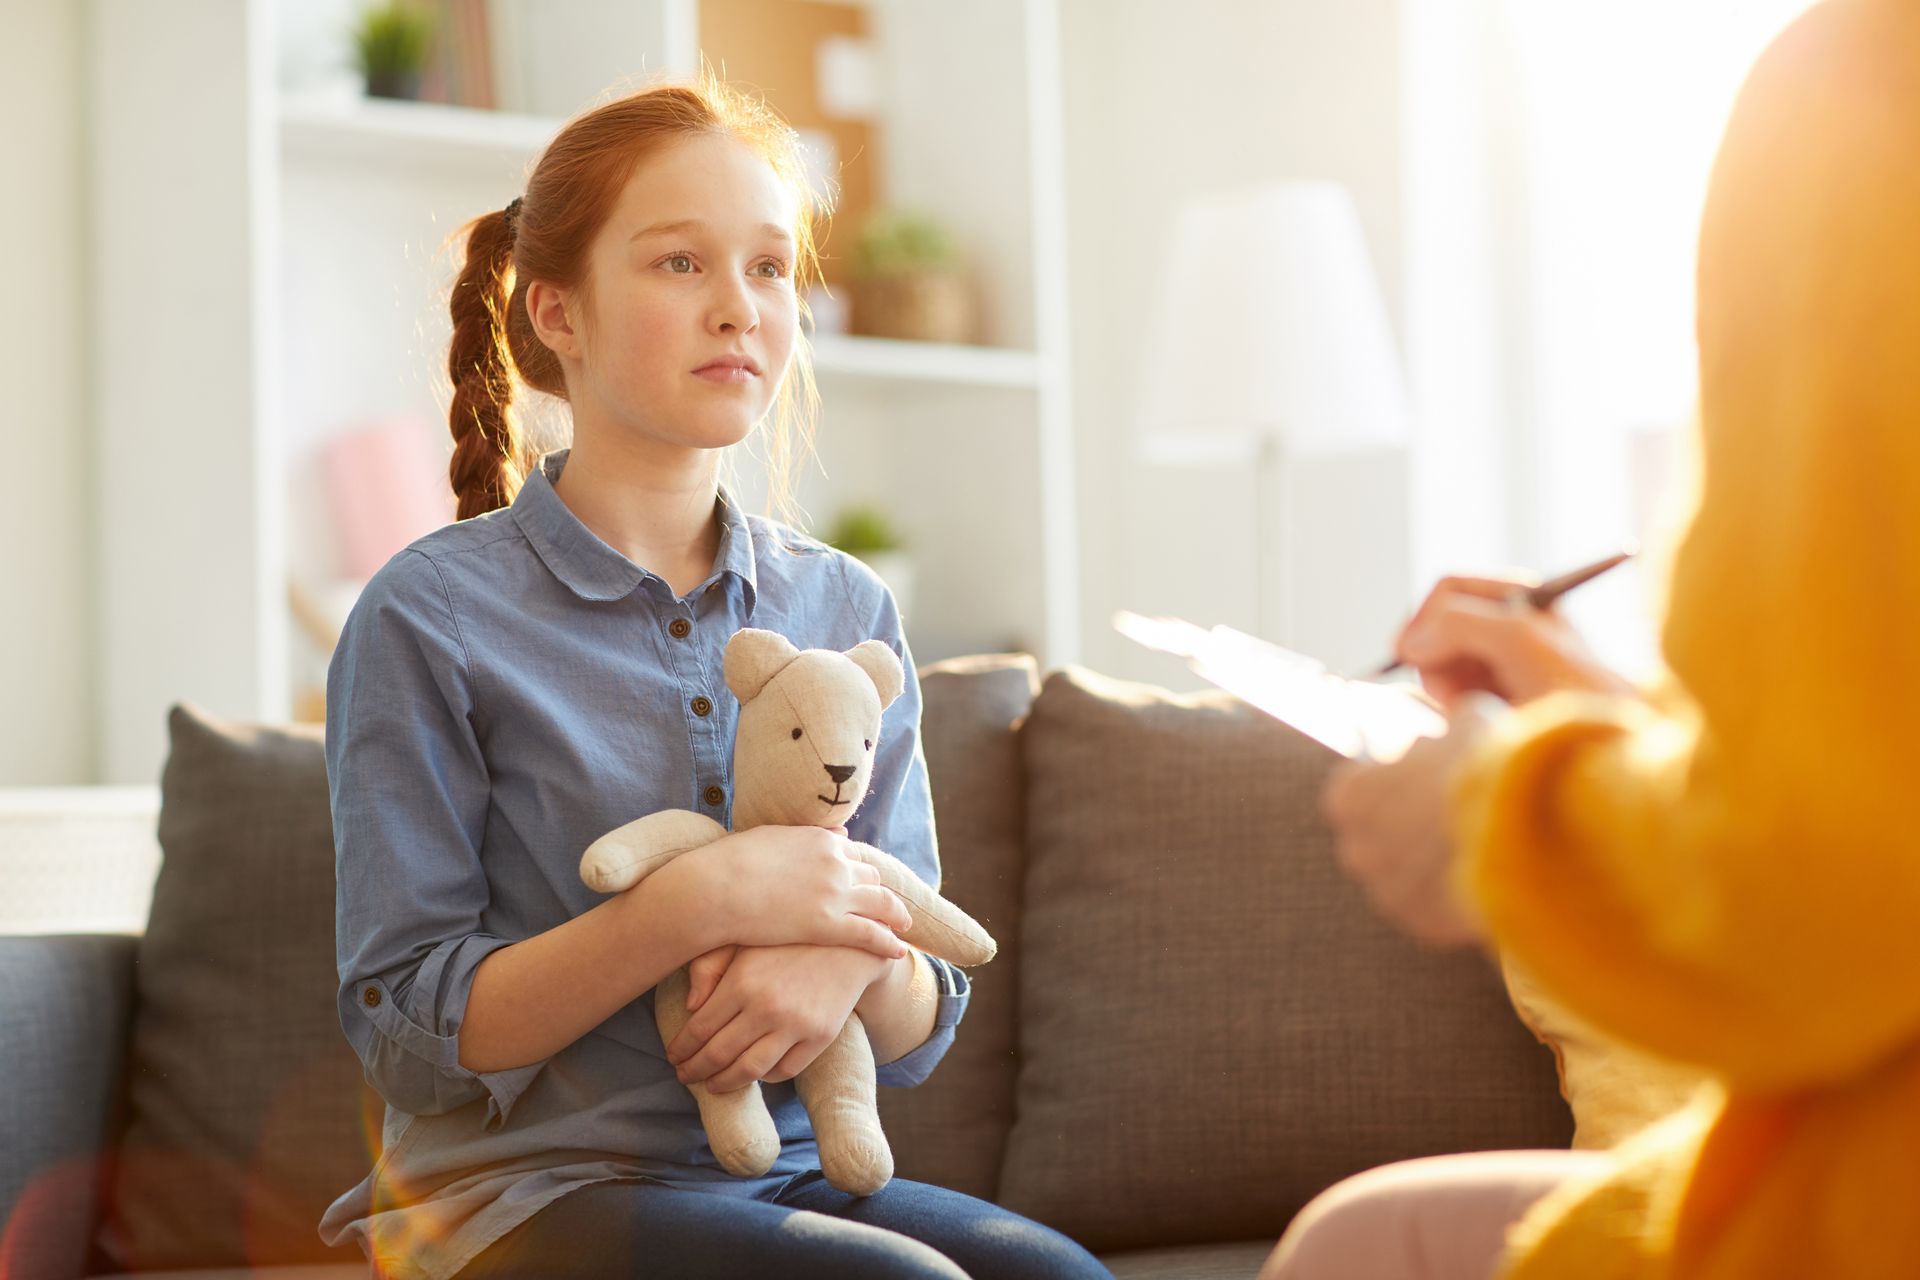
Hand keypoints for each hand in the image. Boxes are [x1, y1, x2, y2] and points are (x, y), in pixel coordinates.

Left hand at [667, 944, 893, 1092]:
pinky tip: (753, 1072)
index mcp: (742, 981)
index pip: (700, 1028)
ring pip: (749, 1070)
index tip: (673, 1056)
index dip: (682, 1048)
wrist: (849, 941)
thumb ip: (709, 967)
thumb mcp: (744, 939)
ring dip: (725, 1083)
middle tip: (684, 1076)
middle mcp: (767, 1007)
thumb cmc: (788, 938)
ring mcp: (796, 1024)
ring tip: (712, 1085)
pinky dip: (764, 1077)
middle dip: (695, 1070)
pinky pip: (785, 1070)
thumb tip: (691, 1007)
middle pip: (719, 1054)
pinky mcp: (821, 1036)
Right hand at [687, 825, 911, 957]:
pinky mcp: (829, 925)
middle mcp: (836, 862)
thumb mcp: (772, 837)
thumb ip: (807, 837)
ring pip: (880, 903)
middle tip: (889, 906)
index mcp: (821, 840)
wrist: (716, 888)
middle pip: (871, 877)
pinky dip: (889, 942)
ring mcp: (835, 893)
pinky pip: (872, 934)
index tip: (868, 881)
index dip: (861, 870)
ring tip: (904, 926)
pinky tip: (898, 951)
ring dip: (896, 914)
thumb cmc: (731, 863)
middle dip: (879, 891)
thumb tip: (839, 834)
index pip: (854, 854)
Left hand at [1320, 696, 1500, 946]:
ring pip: (1404, 874)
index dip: (1395, 777)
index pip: (1359, 785)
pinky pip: (1434, 907)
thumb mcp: (1469, 721)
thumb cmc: (1485, 765)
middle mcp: (1355, 849)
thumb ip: (1451, 727)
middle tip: (1450, 809)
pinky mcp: (1422, 926)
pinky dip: (1453, 896)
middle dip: (1408, 822)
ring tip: (1476, 844)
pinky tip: (1486, 875)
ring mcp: (1386, 893)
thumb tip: (1459, 727)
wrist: (1521, 832)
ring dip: (1429, 862)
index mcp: (1349, 795)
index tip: (1425, 773)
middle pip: (1378, 833)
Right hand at [1393, 575, 1632, 708]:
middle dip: (1435, 657)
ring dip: (1445, 686)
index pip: (1450, 589)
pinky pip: (1450, 691)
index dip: (1424, 617)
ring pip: (1438, 660)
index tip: (1407, 655)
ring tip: (1475, 708)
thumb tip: (1408, 644)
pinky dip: (1453, 705)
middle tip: (1452, 691)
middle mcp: (1510, 623)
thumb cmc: (1577, 692)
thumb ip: (1458, 624)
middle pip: (1437, 624)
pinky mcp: (1495, 697)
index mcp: (1523, 597)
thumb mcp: (1518, 639)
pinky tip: (1478, 718)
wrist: (1608, 753)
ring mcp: (1501, 661)